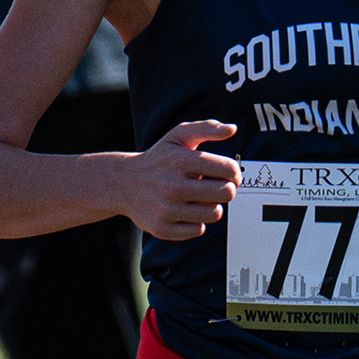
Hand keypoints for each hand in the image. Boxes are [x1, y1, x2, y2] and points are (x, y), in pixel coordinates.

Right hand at [122, 120, 240, 240]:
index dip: (235, 172)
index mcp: (181, 160)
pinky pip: (198, 230)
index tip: (229, 174)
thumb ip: (207, 128)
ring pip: (214, 214)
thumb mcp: (178, 136)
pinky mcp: (162, 228)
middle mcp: (173, 185)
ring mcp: (166, 209)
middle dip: (226, 189)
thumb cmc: (158, 160)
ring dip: (212, 206)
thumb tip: (232, 128)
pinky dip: (196, 222)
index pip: (228, 169)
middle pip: (226, 193)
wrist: (123, 183)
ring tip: (200, 199)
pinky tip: (186, 211)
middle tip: (216, 187)